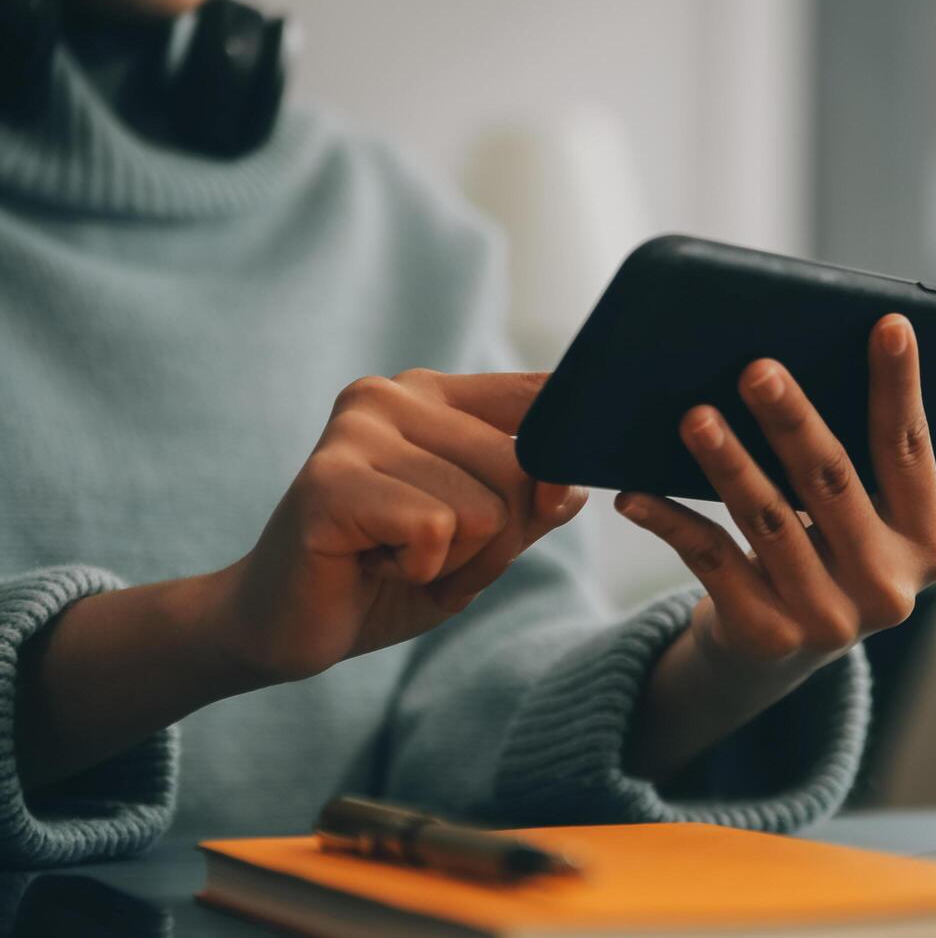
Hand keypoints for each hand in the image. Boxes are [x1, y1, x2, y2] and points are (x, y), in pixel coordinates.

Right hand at [217, 369, 586, 681]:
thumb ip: (530, 505)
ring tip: (391, 556)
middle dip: (495, 538)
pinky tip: (369, 563)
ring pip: (485, 508)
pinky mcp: (329, 480)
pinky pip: (435, 531)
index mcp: (432, 395)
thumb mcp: (480, 541)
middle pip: (521, 467)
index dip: (562, 457)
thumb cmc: (384, 574)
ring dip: (452, 560)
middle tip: (426, 551)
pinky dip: (418, 570)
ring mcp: (356, 431)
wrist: (280, 625)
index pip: (538, 398)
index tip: (555, 498)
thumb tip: (570, 485)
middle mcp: (392, 395)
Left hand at [617, 314, 935, 778]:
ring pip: (768, 519)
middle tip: (756, 367)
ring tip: (693, 415)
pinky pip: (710, 559)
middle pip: (833, 481)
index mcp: (931, 547)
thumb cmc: (842, 555)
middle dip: (794, 419)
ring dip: (727, 463)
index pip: (912, 451)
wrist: (771, 654)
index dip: (900, 385)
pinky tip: (634, 491)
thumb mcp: (900, 512)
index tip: (887, 324)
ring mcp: (826, 621)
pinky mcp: (763, 636)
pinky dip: (669, 521)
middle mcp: (888, 590)